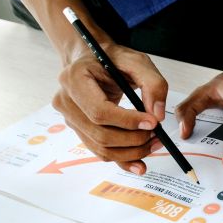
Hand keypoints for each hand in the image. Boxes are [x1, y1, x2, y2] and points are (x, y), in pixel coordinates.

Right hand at [52, 42, 167, 174]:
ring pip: (101, 147)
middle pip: (100, 134)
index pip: (100, 111)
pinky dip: (122, 160)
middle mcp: (66, 101)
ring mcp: (70, 118)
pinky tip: (140, 163)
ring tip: (154, 143)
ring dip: (131, 152)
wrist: (93, 59)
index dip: (128, 121)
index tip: (152, 123)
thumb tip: (157, 115)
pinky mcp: (79, 130)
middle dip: (133, 140)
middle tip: (157, 135)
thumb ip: (153, 84)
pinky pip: (100, 151)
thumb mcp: (137, 62)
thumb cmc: (113, 59)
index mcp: (75, 79)